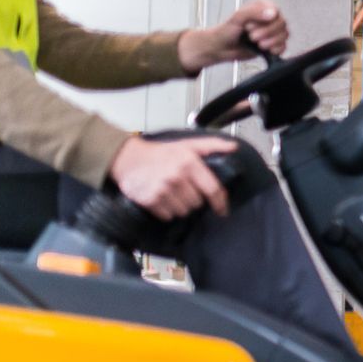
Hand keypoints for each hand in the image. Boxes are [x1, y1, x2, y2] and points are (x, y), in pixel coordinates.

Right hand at [108, 135, 237, 219]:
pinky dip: (167, 211)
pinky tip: (162, 199)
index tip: (222, 210)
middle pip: (197, 203)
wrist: (128, 159)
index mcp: (189, 163)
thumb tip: (234, 147)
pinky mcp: (149, 200)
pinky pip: (168, 216)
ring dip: (181, 206)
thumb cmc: (161, 153)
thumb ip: (212, 145)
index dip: (220, 203)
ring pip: (183, 211)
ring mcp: (162, 190)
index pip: (213, 190)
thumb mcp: (188, 145)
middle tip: (184, 190)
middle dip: (194, 199)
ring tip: (173, 194)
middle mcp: (177, 177)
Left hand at [179, 0, 288, 72]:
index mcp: (263, 6)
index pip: (276, 11)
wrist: (222, 47)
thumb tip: (273, 14)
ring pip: (284, 35)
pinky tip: (264, 49)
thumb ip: (254, 12)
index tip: (251, 26)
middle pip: (282, 24)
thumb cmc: (227, 30)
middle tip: (252, 36)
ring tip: (257, 44)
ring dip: (271, 42)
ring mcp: (273, 31)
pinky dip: (275, 49)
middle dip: (267, 32)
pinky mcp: (274, 44)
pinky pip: (284, 47)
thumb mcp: (237, 17)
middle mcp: (270, 17)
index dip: (267, 20)